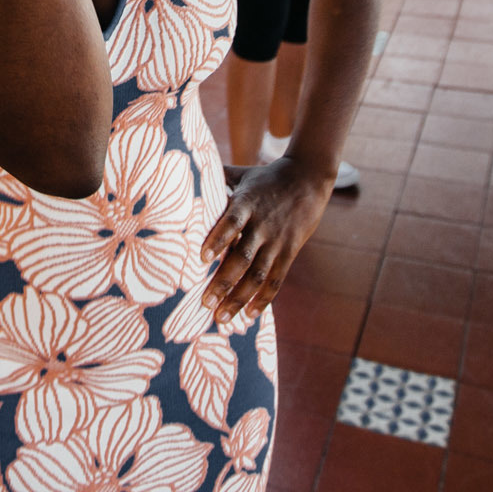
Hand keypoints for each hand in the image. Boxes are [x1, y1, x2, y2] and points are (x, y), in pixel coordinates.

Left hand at [200, 157, 332, 323]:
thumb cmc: (266, 177)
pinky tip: (249, 315)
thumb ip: (216, 178)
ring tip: (222, 318)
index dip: (218, 239)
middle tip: (205, 303)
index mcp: (247, 203)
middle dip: (224, 282)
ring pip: (258, 275)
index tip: (202, 258)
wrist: (308, 178)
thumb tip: (184, 173)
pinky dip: (263, 299)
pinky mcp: (289, 251)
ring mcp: (277, 241)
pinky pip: (276, 279)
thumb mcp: (242, 174)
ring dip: (239, 298)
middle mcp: (262, 225)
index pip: (232, 222)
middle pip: (243, 257)